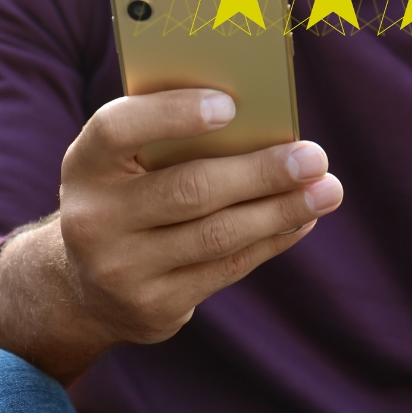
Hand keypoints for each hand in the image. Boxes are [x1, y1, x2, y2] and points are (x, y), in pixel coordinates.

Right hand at [0, 89, 341, 381]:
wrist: (85, 286)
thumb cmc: (126, 197)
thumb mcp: (126, 165)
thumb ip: (171, 140)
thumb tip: (264, 124)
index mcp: (84, 165)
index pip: (118, 129)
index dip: (172, 115)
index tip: (230, 105)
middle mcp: (93, 220)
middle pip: (188, 190)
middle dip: (259, 172)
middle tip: (314, 156)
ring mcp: (121, 270)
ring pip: (217, 235)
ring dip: (281, 210)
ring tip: (327, 190)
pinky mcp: (153, 307)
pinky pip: (226, 268)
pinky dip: (271, 240)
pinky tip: (301, 219)